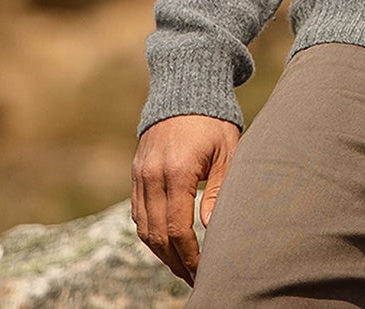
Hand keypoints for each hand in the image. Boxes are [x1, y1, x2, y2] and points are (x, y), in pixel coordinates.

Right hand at [131, 113, 240, 283]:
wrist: (186, 87)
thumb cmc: (214, 120)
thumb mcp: (227, 151)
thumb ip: (219, 190)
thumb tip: (210, 229)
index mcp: (178, 170)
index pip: (178, 227)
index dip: (189, 255)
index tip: (203, 270)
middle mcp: (153, 175)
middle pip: (157, 233)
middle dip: (175, 260)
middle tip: (193, 277)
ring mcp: (140, 174)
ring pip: (143, 227)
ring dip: (160, 251)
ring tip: (181, 266)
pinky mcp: (136, 172)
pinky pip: (138, 212)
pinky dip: (150, 232)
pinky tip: (166, 242)